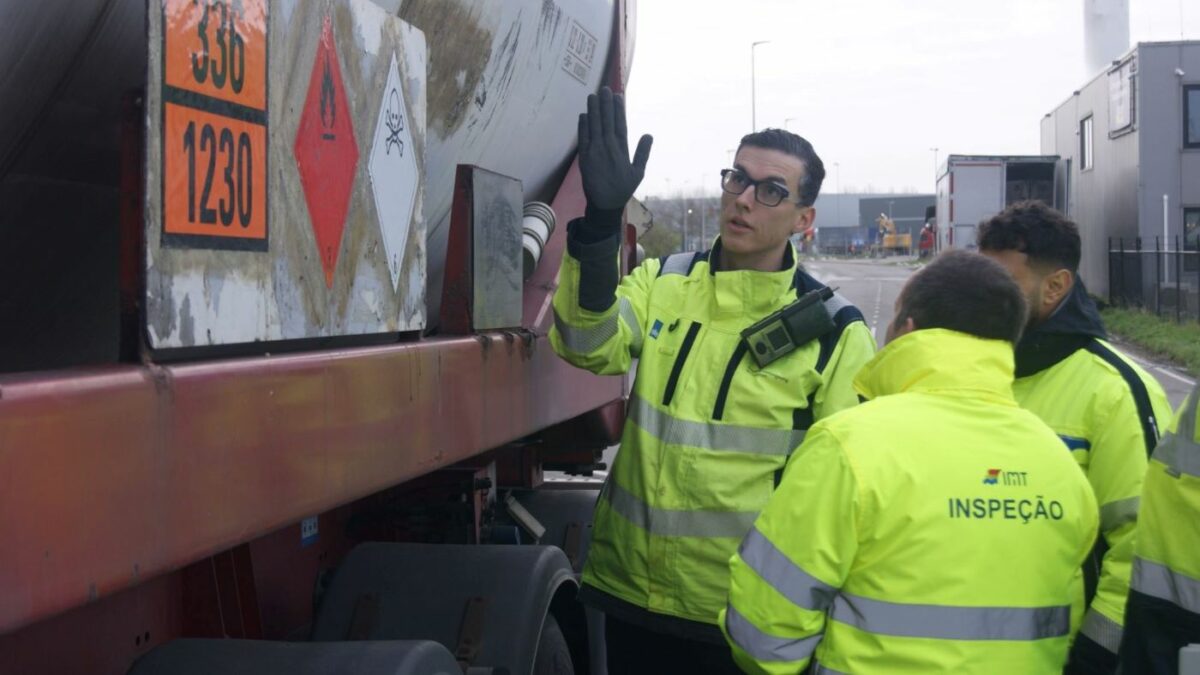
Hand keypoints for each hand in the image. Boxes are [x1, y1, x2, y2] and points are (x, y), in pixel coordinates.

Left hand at [578, 86, 652, 213]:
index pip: (620, 125)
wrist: (604, 204)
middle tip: (604, 89)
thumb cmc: (623, 188)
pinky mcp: (584, 158)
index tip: (618, 96)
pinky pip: (583, 138)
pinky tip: (584, 114)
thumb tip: (648, 135)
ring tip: (593, 96)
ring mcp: (595, 152)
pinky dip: (583, 126)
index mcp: (622, 151)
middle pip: (607, 122)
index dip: (619, 110)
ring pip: (594, 126)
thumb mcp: (638, 173)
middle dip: (605, 104)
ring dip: (593, 110)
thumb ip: (643, 153)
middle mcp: (608, 148)